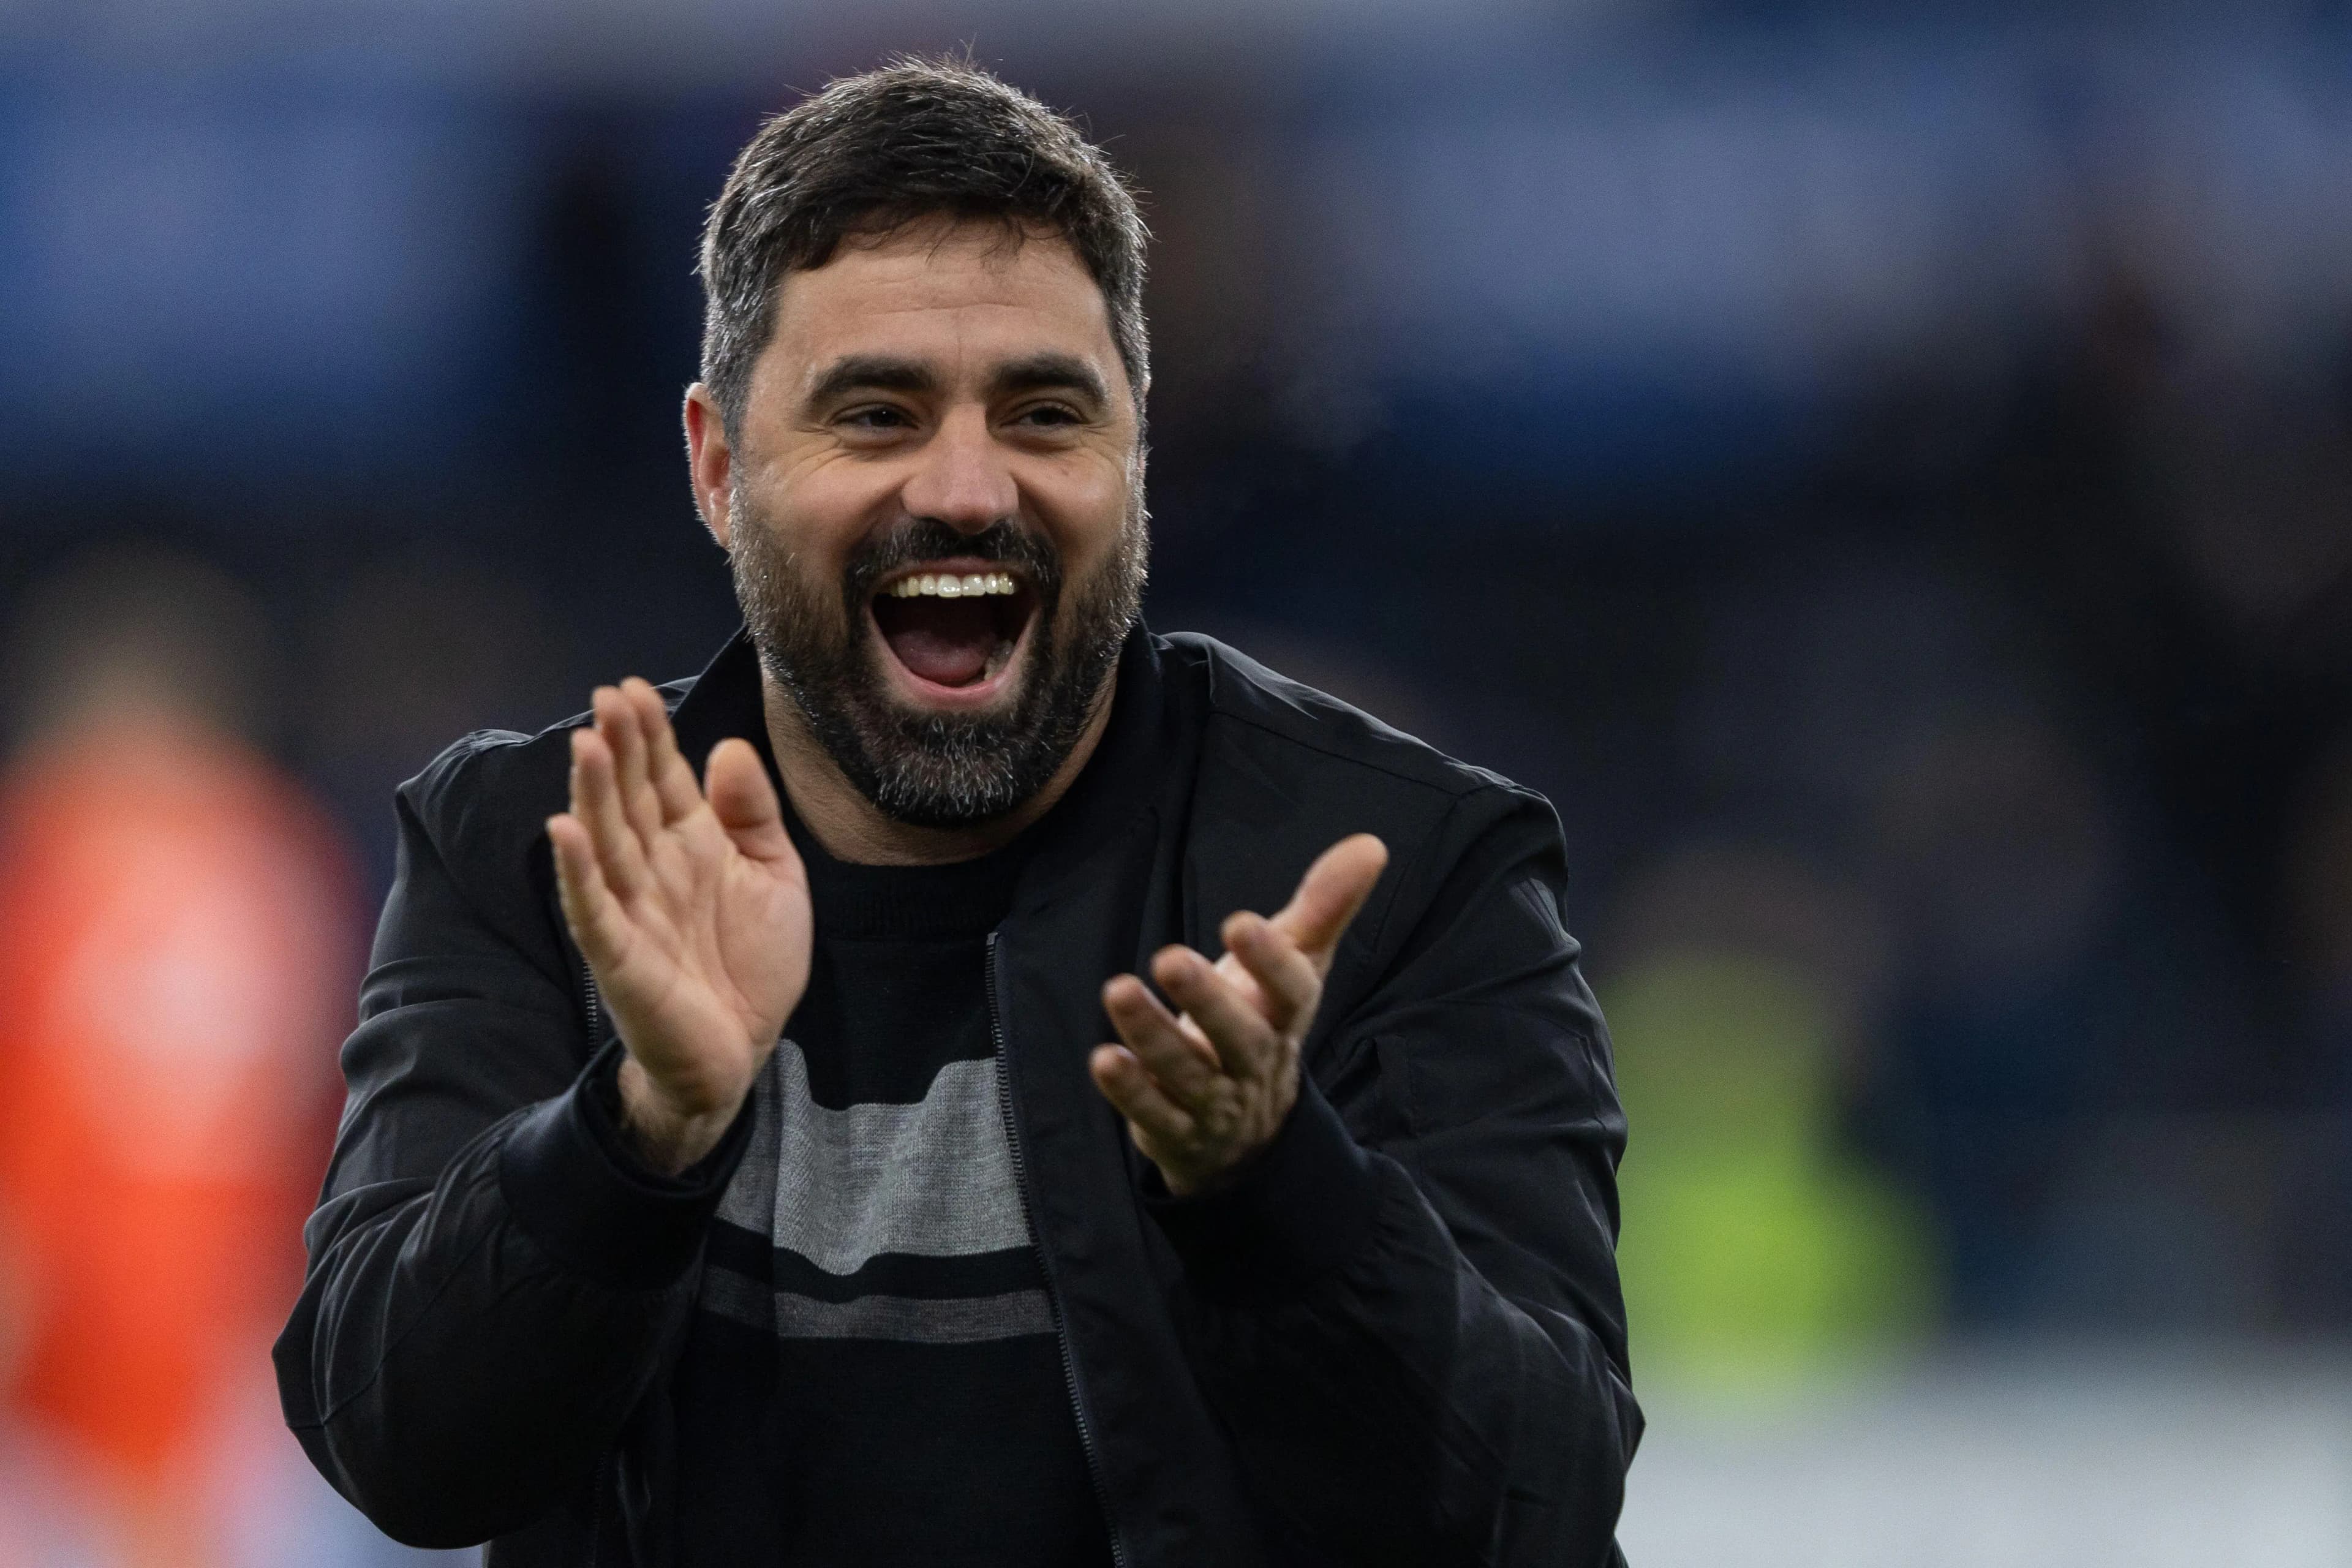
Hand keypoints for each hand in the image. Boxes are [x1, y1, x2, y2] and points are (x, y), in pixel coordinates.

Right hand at [547, 679, 811, 1175]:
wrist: (742, 1051)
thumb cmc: (754, 964)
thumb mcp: (776, 876)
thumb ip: (752, 814)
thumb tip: (728, 746)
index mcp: (691, 845)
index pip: (663, 779)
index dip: (649, 735)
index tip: (632, 688)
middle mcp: (655, 869)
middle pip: (630, 800)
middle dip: (618, 749)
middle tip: (606, 698)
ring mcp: (633, 910)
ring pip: (607, 843)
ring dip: (593, 795)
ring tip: (585, 744)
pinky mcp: (622, 957)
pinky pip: (594, 910)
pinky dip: (577, 873)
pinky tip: (564, 832)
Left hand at [1089, 834, 1387, 1197]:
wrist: (1249, 1136)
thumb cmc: (1262, 1023)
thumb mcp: (1298, 967)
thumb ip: (1324, 907)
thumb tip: (1371, 845)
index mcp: (1285, 1018)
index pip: (1292, 992)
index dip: (1271, 961)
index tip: (1240, 922)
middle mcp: (1253, 1063)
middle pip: (1240, 1038)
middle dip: (1208, 1000)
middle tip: (1169, 957)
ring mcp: (1215, 1103)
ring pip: (1188, 1073)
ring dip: (1153, 1035)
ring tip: (1117, 990)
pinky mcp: (1175, 1132)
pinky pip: (1154, 1114)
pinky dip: (1130, 1091)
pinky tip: (1105, 1058)